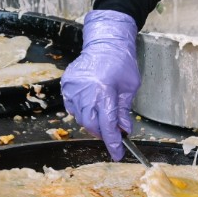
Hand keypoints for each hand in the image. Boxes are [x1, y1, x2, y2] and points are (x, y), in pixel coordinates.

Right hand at [61, 10, 140, 160]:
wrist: (105, 42)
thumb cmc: (121, 62)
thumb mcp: (130, 87)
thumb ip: (124, 110)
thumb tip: (124, 130)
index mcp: (104, 91)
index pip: (108, 125)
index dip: (113, 142)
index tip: (118, 154)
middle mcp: (86, 91)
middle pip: (92, 125)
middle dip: (103, 133)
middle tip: (113, 133)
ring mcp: (73, 88)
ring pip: (80, 118)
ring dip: (93, 123)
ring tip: (103, 116)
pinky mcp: (67, 85)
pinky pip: (72, 107)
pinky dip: (82, 112)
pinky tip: (91, 106)